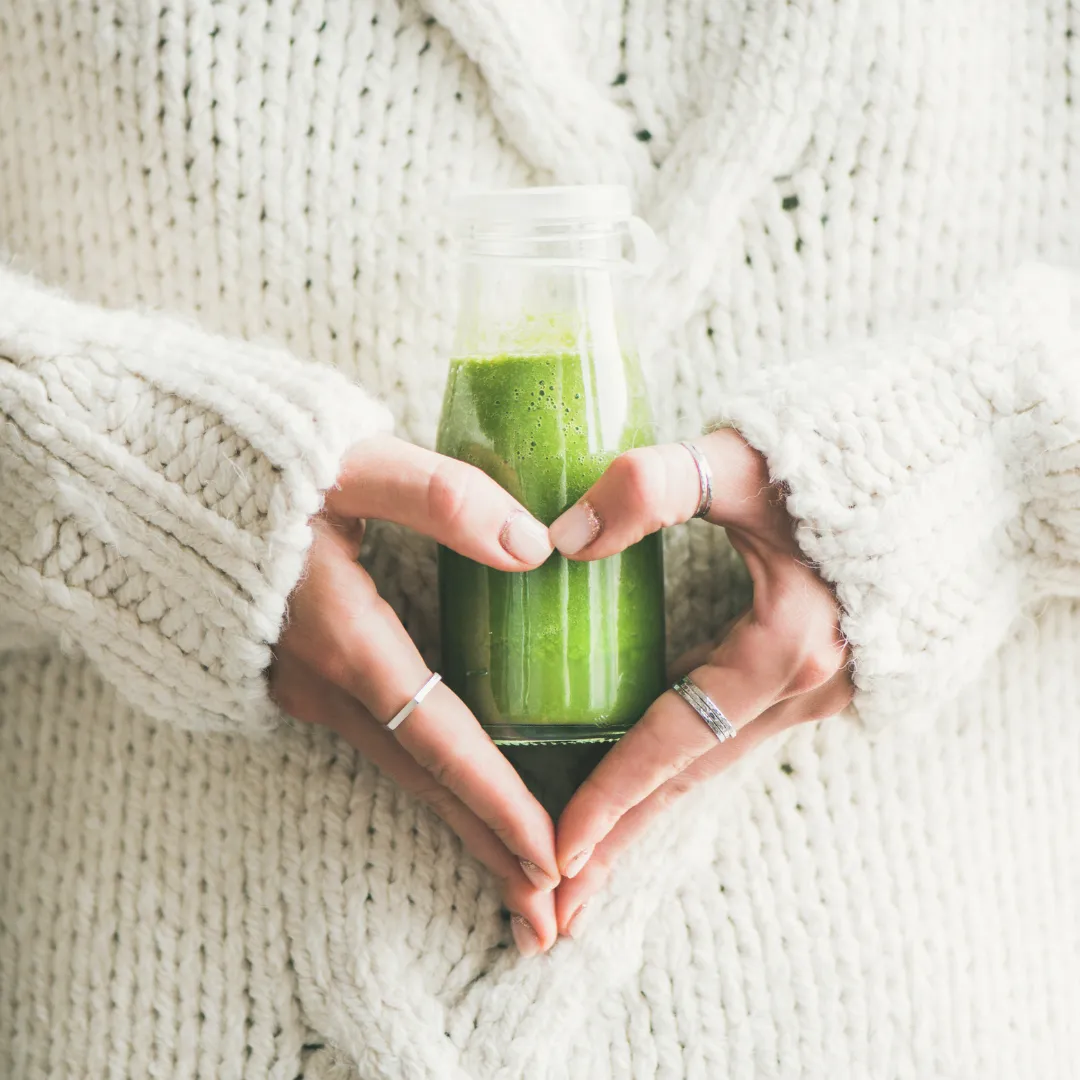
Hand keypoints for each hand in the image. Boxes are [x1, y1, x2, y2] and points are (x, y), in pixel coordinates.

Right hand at [270, 435, 560, 955]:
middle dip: (489, 848)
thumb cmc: (252, 467)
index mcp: (346, 638)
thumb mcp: (350, 464)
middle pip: (424, 781)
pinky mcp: (299, 676)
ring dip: (461, 825)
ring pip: (401, 769)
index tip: (549, 861)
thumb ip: (441, 499)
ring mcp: (304, 687)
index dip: (496, 801)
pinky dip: (429, 784)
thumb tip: (533, 547)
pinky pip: (379, 744)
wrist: (147, 485)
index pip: (439, 740)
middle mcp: (324, 683)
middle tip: (547, 921)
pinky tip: (457, 798)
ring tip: (515, 880)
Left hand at [548, 428, 853, 935]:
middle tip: (558, 904)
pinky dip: (682, 772)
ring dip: (650, 812)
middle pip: (690, 777)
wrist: (941, 468)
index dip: (612, 794)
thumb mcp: (743, 461)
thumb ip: (654, 485)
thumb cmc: (842, 457)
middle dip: (622, 838)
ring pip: (713, 764)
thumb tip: (565, 538)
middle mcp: (806, 687)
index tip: (555, 849)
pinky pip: (733, 739)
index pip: (676, 739)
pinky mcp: (814, 677)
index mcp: (788, 646)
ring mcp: (818, 689)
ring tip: (591, 861)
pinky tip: (648, 784)